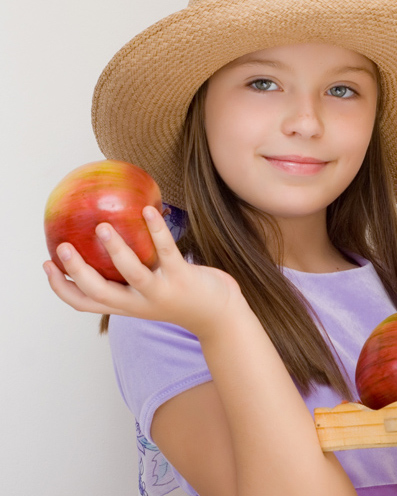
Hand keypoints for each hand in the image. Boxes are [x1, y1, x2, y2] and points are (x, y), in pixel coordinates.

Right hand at [43, 206, 243, 337]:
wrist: (220, 315)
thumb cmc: (182, 297)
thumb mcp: (150, 292)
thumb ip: (131, 275)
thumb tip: (112, 241)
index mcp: (127, 305)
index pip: (85, 303)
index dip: (62, 287)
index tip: (46, 266)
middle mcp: (140, 303)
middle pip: (100, 292)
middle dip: (77, 271)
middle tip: (63, 246)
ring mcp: (162, 292)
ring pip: (132, 274)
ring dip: (116, 250)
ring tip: (103, 227)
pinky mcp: (182, 278)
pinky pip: (167, 252)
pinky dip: (156, 231)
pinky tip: (148, 210)